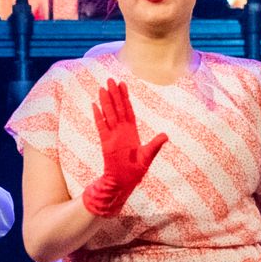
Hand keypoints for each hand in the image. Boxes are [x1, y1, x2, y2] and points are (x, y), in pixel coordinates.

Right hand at [82, 81, 167, 216]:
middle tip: (109, 79)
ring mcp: (112, 135)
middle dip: (114, 94)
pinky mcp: (105, 143)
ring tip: (101, 88)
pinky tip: (94, 105)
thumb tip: (166, 135)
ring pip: (108, 114)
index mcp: (132, 130)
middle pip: (116, 108)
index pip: (128, 109)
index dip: (125, 97)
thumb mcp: (148, 156)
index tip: (123, 84)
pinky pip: (101, 126)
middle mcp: (121, 130)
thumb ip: (155, 145)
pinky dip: (98, 116)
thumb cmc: (136, 170)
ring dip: (105, 101)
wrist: (124, 182)